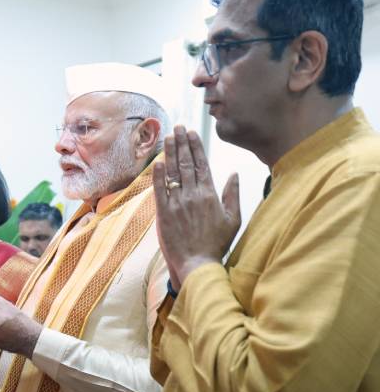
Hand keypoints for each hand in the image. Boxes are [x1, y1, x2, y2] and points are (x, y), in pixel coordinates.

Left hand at [153, 126, 240, 287]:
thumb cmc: (217, 243)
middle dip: (182, 143)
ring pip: (173, 173)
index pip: (203, 164)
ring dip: (170, 153)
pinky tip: (157, 161)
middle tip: (178, 127)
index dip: (196, 146)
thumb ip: (232, 194)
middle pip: (187, 164)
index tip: (192, 132)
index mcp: (211, 195)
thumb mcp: (233, 219)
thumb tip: (234, 174)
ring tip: (168, 137)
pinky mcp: (164, 214)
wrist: (198, 264)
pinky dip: (158, 175)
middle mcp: (193, 196)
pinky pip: (160, 190)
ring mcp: (178, 204)